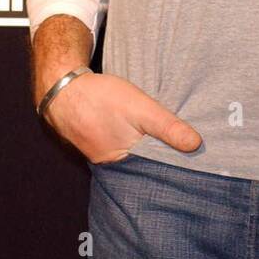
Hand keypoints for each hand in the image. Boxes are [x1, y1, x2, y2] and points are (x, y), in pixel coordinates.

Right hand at [40, 71, 202, 163]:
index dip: (175, 162)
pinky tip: (139, 131)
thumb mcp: (140, 109)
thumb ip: (167, 127)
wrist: (63, 89)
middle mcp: (111, 165)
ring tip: (166, 138)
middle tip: (185, 147)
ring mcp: (102, 155)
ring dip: (147, 146)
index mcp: (122, 163)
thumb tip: (196, 144)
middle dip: (162, 156)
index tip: (195, 158)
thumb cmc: (101, 98)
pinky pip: (120, 146)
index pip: (157, 170)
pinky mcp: (97, 143)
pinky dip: (132, 140)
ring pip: (133, 154)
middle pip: (145, 164)